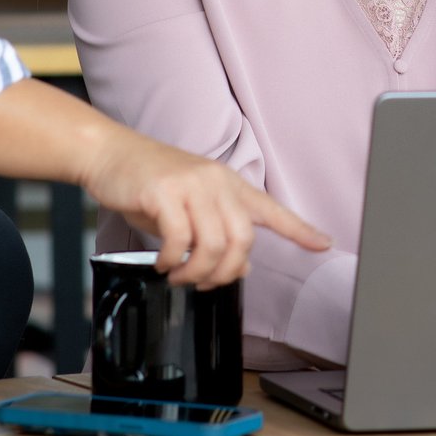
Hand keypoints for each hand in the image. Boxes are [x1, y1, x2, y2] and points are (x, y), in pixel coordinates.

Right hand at [83, 128, 331, 288]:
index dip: (301, 230)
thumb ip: (218, 234)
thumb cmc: (150, 184)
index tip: (324, 244)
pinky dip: (172, 261)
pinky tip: (163, 263)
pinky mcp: (164, 192)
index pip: (273, 210)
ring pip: (212, 244)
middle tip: (203, 282)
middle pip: (242, 240)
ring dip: (196, 272)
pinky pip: (179, 239)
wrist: (110, 153)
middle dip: (225, 273)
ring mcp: (192, 185)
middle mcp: (217, 182)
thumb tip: (243, 265)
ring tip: (179, 275)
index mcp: (229, 185)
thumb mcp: (190, 210)